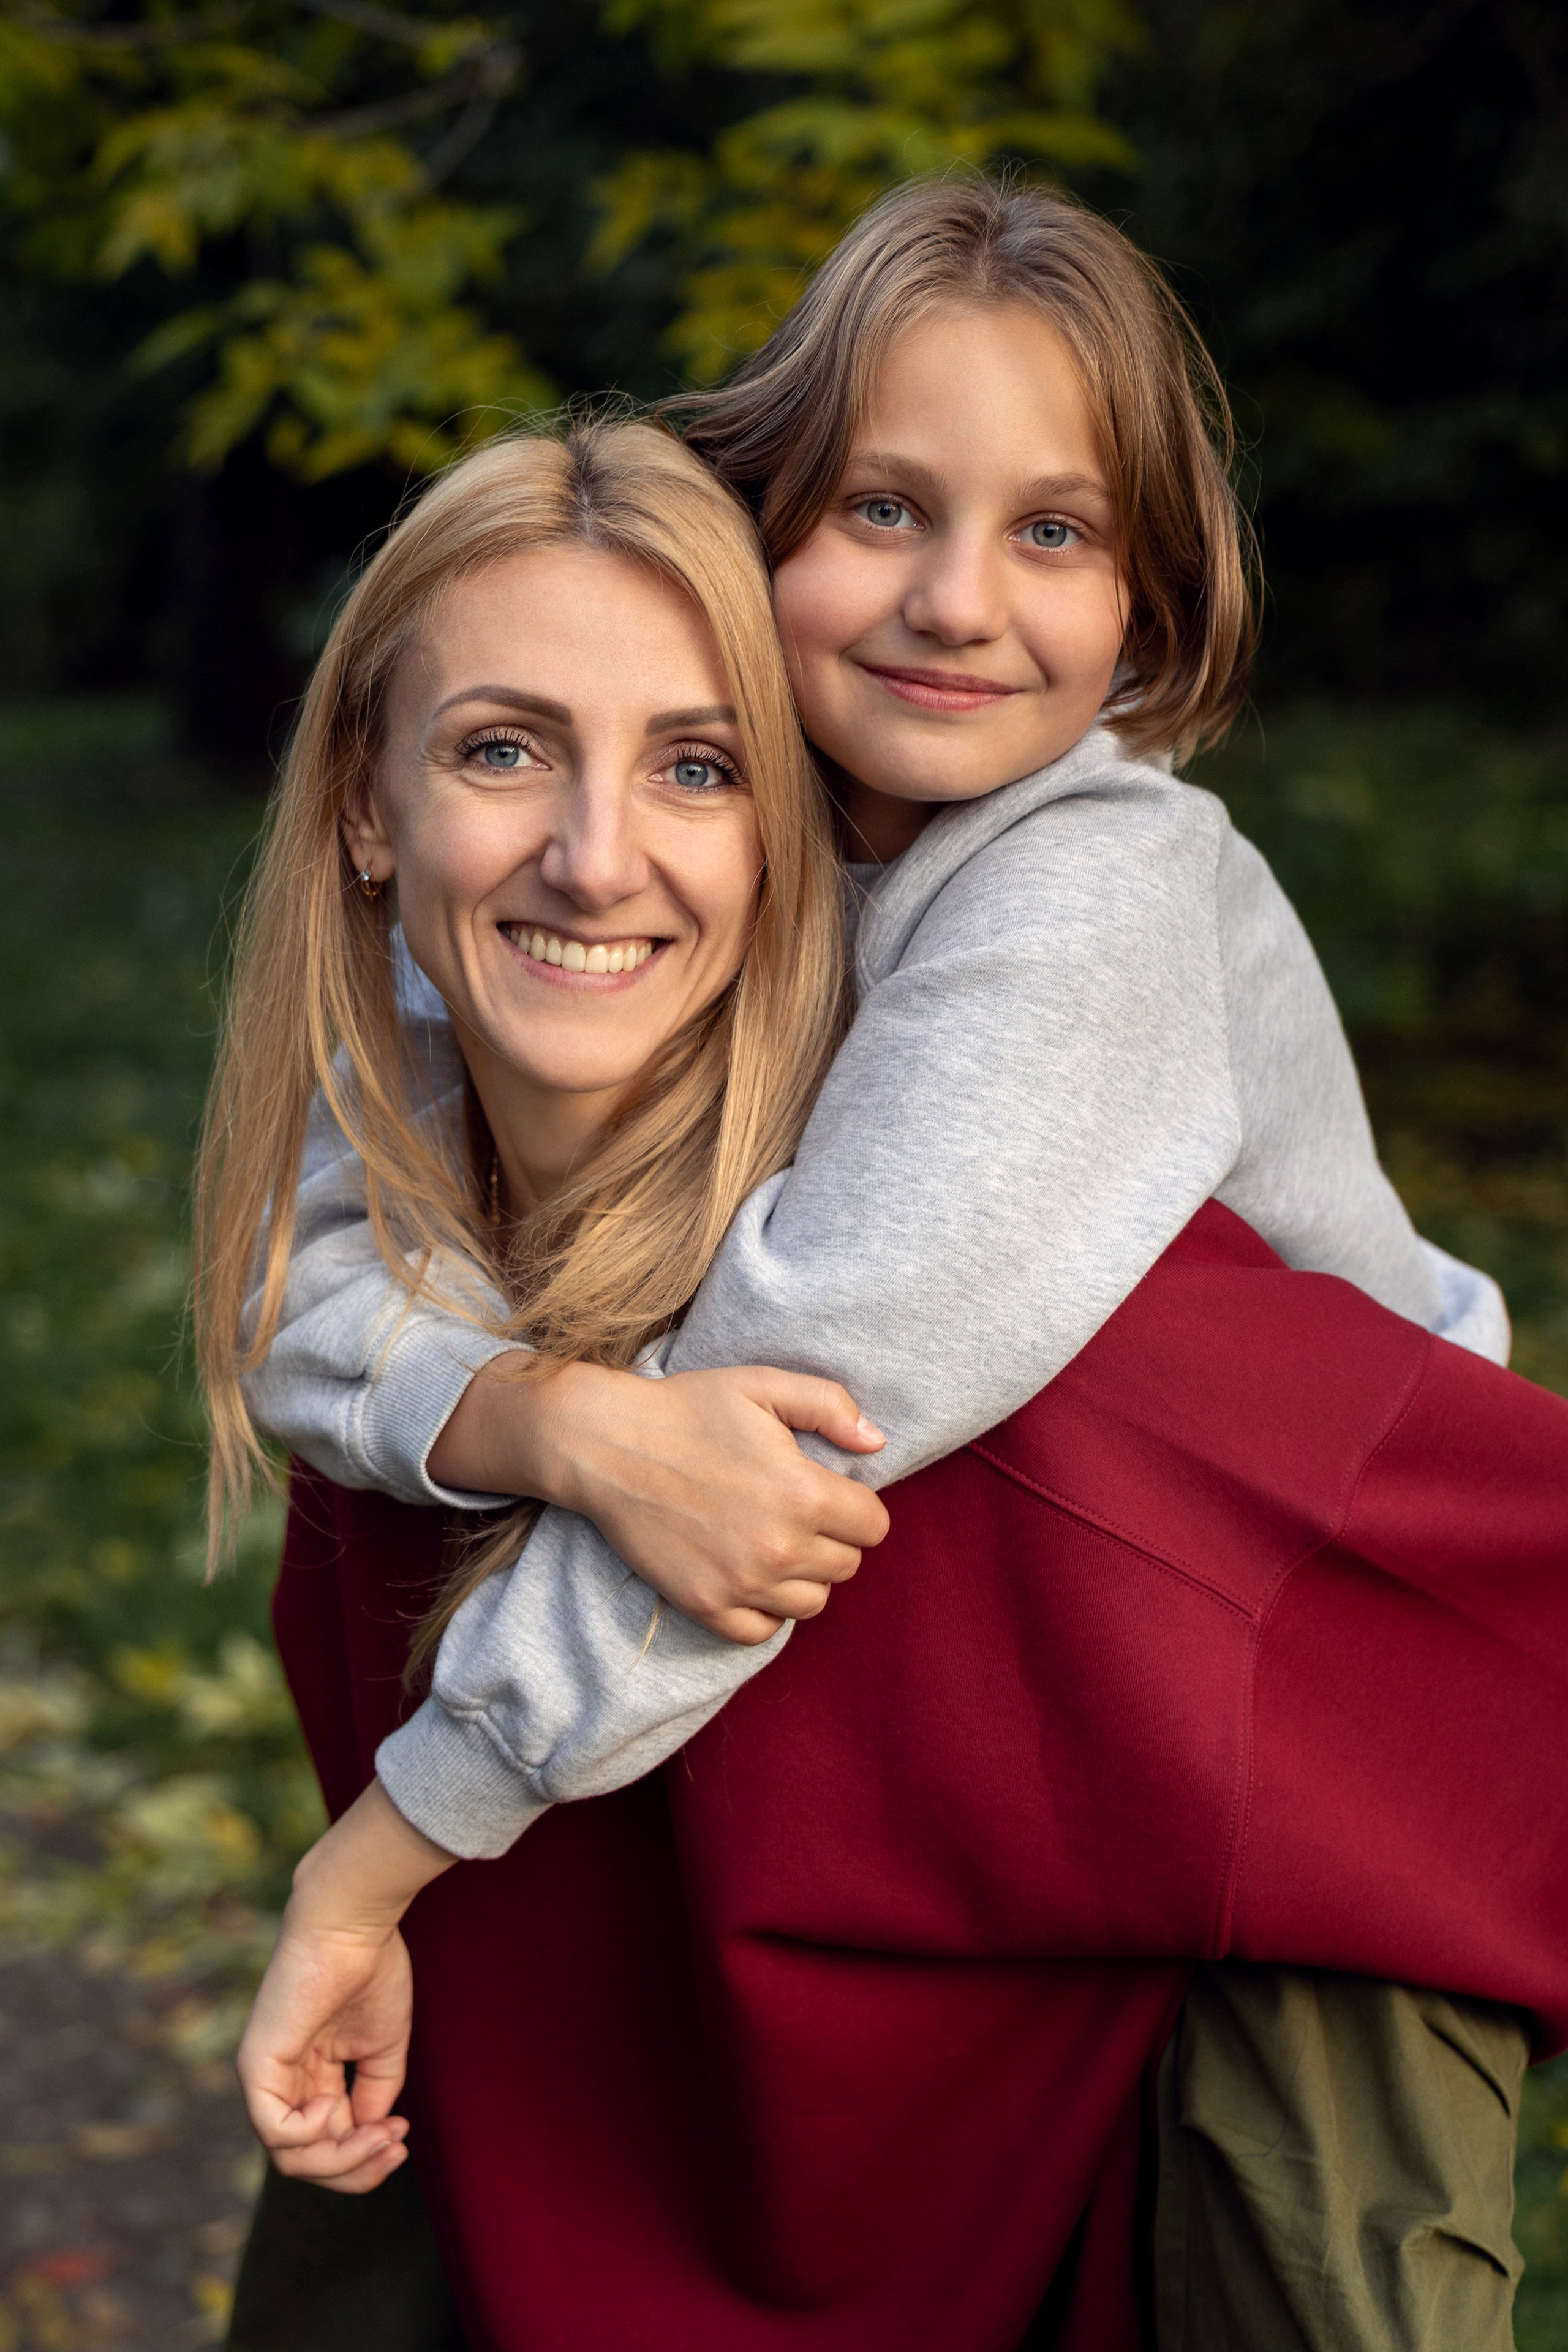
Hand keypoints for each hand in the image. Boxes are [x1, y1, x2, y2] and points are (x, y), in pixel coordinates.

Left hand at [237, 1916, 412, 2192]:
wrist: (352, 1925)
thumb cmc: (371, 1971)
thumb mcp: (382, 2048)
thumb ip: (373, 2095)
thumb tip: (368, 2137)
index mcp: (312, 2074)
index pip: (329, 2142)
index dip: (366, 2155)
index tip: (403, 2136)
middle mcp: (284, 2081)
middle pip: (307, 2161)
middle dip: (355, 2169)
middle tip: (394, 2151)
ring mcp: (266, 2077)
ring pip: (290, 2157)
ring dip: (341, 2159)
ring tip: (376, 2134)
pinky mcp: (256, 2067)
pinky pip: (274, 2131)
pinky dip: (310, 2136)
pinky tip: (334, 2106)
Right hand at [430, 1357, 890, 1642]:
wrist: (608, 1446)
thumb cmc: (688, 1409)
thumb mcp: (763, 1385)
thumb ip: (829, 1406)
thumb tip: (876, 1443)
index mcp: (802, 1493)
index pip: (874, 1526)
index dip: (858, 1507)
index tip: (832, 1492)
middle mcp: (779, 1547)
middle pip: (846, 1565)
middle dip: (832, 1538)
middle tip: (797, 1512)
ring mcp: (741, 1583)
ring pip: (812, 1603)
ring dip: (804, 1576)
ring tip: (775, 1542)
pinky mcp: (705, 1605)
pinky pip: (762, 1631)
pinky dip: (766, 1610)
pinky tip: (752, 1576)